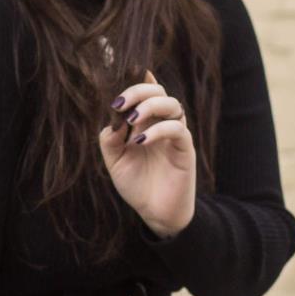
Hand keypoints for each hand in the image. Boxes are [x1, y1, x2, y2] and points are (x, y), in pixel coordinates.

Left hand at [99, 69, 195, 235]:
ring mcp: (175, 135)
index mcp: (145, 123)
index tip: (116, 85)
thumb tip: (113, 120)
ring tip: (131, 119)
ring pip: (172, 104)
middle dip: (138, 91)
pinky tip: (140, 141)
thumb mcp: (115, 161)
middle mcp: (161, 124)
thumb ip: (110, 140)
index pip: (145, 93)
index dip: (134, 82)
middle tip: (119, 103)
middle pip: (158, 91)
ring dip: (150, 106)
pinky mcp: (184, 149)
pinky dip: (158, 130)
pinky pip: (177, 129)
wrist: (155, 213)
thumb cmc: (137, 185)